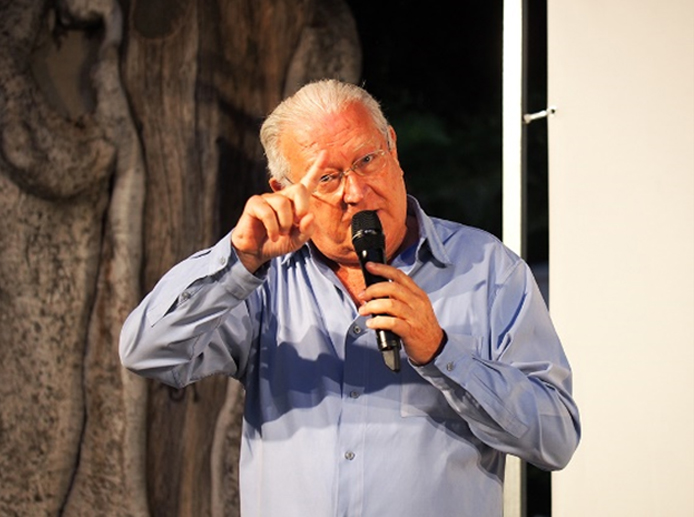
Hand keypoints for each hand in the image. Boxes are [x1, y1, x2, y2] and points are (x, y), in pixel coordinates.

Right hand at [231, 152, 326, 272]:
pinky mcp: (254, 204)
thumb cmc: (277, 243)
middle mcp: (282, 196)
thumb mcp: (297, 240)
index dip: (317, 168)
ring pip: (283, 203)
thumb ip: (306, 230)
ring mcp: (267, 198)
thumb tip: (309, 216)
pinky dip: (273, 228)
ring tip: (280, 234)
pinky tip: (272, 235)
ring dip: (285, 224)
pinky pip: (268, 212)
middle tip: (297, 223)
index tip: (326, 153)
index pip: (308, 182)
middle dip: (302, 208)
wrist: (257, 253)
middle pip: (299, 189)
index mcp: (295, 202)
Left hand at [357, 261, 443, 364]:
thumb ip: (400, 297)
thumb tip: (376, 291)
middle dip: (373, 289)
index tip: (370, 266)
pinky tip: (371, 323)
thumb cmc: (421, 326)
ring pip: (390, 304)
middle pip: (392, 287)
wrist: (435, 346)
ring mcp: (414, 317)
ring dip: (372, 306)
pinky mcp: (410, 331)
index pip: (399, 275)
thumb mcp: (416, 306)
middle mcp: (417, 302)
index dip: (383, 269)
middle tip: (362, 295)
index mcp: (417, 294)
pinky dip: (378, 322)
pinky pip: (392, 323)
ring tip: (363, 310)